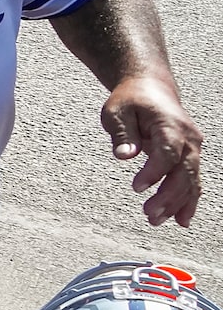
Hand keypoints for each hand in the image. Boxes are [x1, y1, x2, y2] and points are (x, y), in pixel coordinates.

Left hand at [101, 74, 201, 227]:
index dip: (154, 172)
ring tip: (157, 221)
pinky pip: (193, 180)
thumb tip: (125, 156)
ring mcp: (193, 148)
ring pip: (191, 180)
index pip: (167, 153)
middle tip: (150, 215)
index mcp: (170, 125)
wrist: (151, 87)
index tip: (136, 187)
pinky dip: (188, 200)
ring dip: (177, 203)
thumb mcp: (116, 111)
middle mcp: (188, 138)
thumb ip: (122, 134)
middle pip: (184, 171)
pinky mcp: (190, 155)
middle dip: (169, 196)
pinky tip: (181, 219)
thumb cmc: (131, 99)